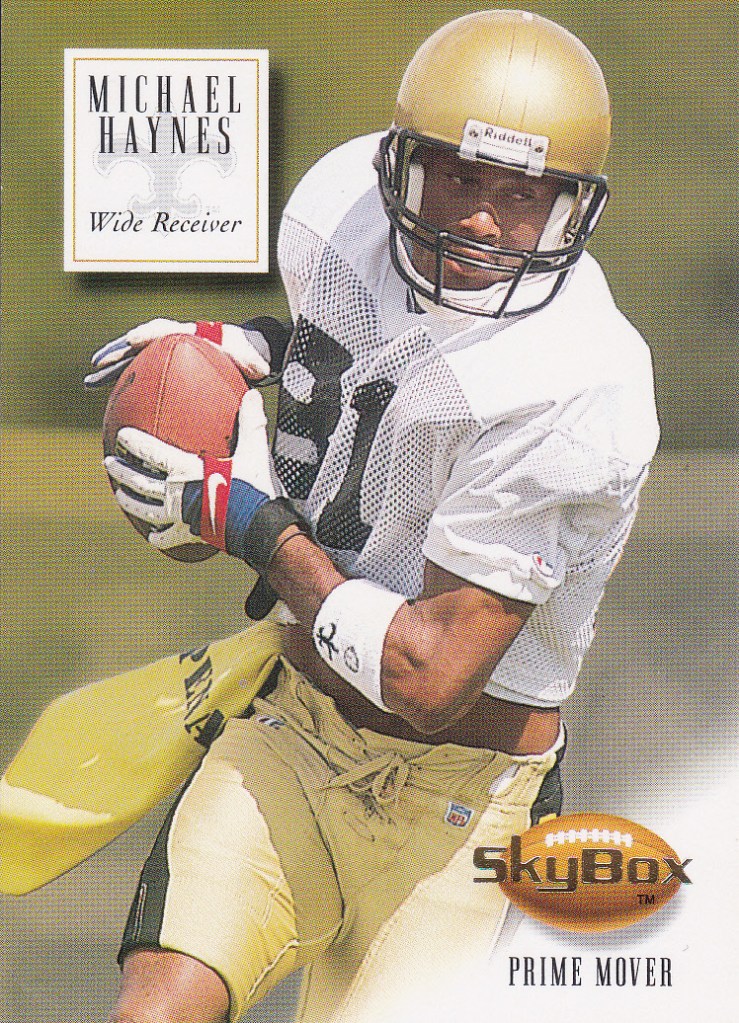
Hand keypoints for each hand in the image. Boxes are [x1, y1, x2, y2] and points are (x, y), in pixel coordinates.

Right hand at [84, 318, 270, 388]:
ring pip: (133, 360)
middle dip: (117, 352)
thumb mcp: (250, 355)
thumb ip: (253, 360)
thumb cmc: (244, 351)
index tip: (134, 340)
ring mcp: (164, 354)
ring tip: (91, 383)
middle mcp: (171, 341)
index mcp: (188, 333)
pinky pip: (140, 374)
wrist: (241, 350)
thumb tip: (261, 370)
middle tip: (97, 364)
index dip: (148, 333)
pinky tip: (111, 403)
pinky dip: (125, 385)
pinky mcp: (161, 367)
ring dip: (112, 370)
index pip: (163, 329)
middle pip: (137, 344)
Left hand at [104, 390, 283, 557]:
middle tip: (108, 463)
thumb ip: (250, 422)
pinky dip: (158, 537)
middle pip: (139, 482)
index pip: (151, 452)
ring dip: (130, 502)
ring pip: (145, 510)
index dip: (134, 443)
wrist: (260, 527)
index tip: (121, 435)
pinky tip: (152, 536)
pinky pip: (167, 538)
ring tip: (120, 496)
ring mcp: (180, 516)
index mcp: (186, 470)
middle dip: (121, 471)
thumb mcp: (254, 451)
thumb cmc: (255, 488)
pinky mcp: (190, 535)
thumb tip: (253, 394)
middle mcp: (177, 493)